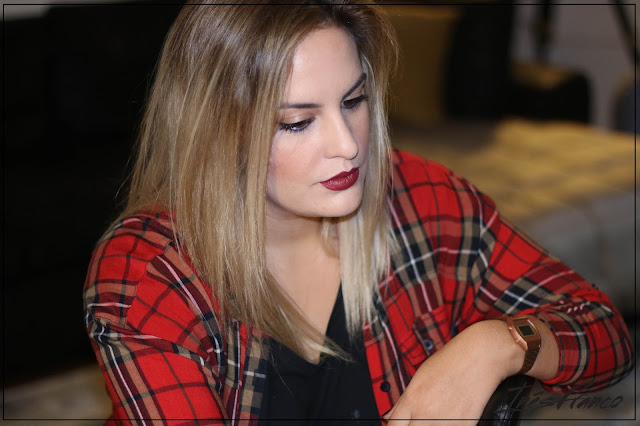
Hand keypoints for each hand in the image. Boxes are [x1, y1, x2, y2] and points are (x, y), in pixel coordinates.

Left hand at [382, 320, 521, 424]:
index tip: (402, 424)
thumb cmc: (451, 360)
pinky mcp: (465, 425)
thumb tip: (390, 416)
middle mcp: (426, 413)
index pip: (394, 425)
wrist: (481, 355)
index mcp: (412, 398)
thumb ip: (405, 400)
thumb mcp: (420, 375)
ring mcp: (446, 422)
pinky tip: (452, 416)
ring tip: (438, 415)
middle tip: (420, 420)